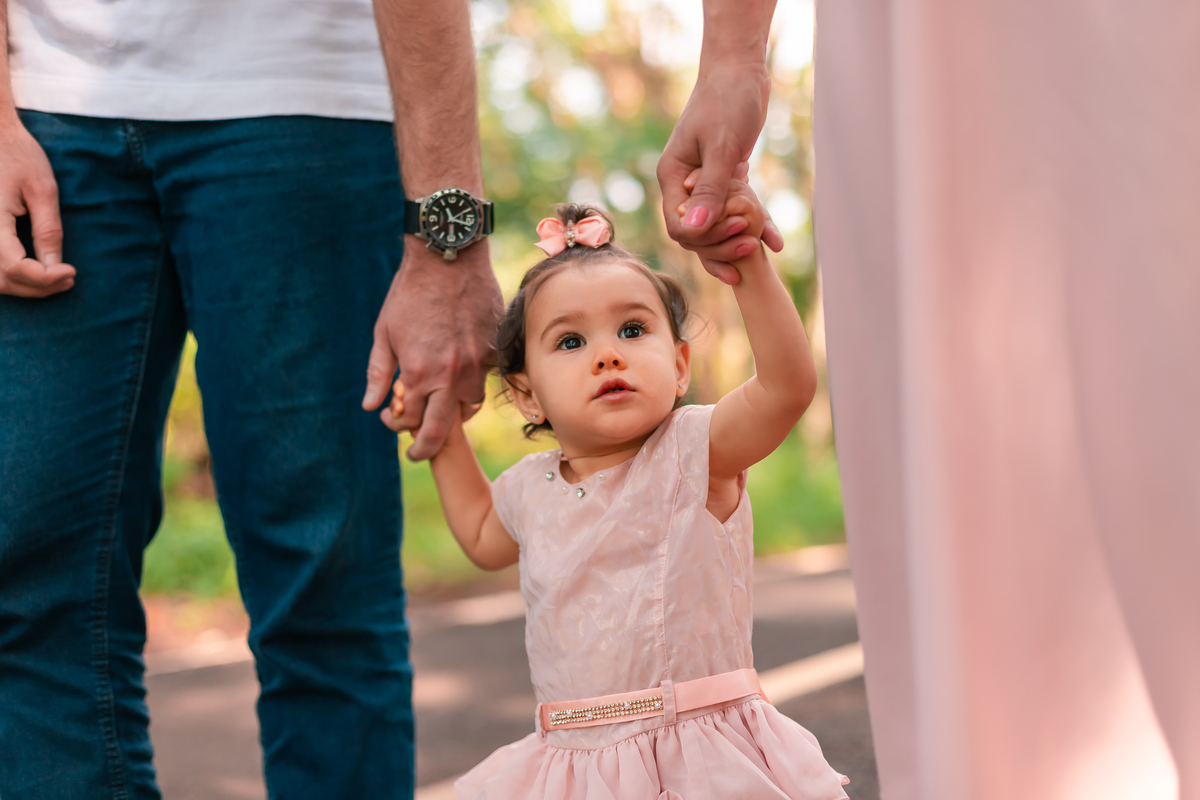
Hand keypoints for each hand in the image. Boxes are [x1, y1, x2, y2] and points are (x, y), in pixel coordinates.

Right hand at [0, 119, 74, 296]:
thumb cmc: (18, 155)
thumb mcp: (42, 190)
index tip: (72, 271)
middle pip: (4, 279)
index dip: (45, 278)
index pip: (15, 267)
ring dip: (24, 286)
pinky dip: (10, 277)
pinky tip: (34, 271)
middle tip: (68, 279)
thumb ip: (48, 231)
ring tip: (56, 278)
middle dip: (39, 287)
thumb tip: (57, 268)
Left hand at [362, 239, 501, 460]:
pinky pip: (484, 381)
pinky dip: (470, 385)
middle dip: (426, 447)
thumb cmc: (409, 294)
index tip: (390, 419)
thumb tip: (370, 404)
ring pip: (468, 406)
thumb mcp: (384, 333)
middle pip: (442, 431)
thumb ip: (379, 373)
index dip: (397, 426)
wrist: (449, 260)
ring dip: (452, 412)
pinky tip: (458, 375)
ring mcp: (477, 366)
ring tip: (440, 406)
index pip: (411, 421)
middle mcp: (451, 376)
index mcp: (420, 374)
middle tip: (417, 452)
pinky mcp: (495, 353)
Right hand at [657, 63, 782, 281]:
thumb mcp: (721, 146)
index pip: (679, 227)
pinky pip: (737, 209)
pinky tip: (775, 240)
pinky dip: (755, 224)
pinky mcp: (726, 179)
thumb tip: (693, 230)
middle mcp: (684, 185)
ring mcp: (704, 184)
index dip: (705, 237)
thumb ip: (709, 190)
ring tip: (761, 249)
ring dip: (736, 241)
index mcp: (672, 177)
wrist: (740, 70)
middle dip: (722, 244)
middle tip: (751, 244)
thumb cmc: (727, 101)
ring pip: (716, 227)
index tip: (736, 226)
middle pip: (696, 234)